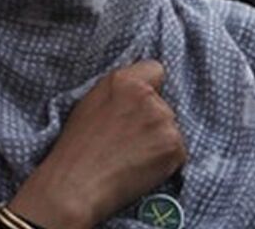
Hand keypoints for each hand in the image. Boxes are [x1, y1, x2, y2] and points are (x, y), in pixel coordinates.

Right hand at [9, 61, 186, 228]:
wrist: (76, 185)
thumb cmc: (76, 147)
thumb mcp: (89, 103)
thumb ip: (118, 91)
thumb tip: (138, 89)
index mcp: (124, 80)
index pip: (156, 69)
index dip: (149, 87)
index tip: (138, 106)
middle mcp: (147, 96)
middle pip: (164, 104)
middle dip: (152, 119)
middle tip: (127, 140)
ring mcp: (163, 121)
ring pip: (171, 128)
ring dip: (159, 141)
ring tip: (131, 157)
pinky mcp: (174, 146)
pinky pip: (178, 151)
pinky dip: (165, 161)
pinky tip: (141, 168)